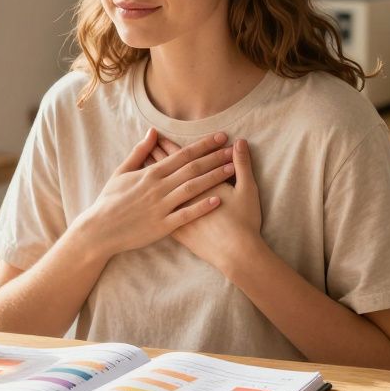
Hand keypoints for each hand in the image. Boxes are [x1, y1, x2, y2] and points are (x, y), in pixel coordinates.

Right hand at [75, 128, 234, 257]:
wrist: (99, 229)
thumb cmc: (110, 200)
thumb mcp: (121, 172)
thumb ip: (139, 152)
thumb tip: (153, 132)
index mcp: (150, 173)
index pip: (182, 155)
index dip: (203, 145)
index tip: (220, 137)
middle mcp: (158, 187)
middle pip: (192, 168)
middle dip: (214, 157)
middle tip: (233, 149)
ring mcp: (161, 206)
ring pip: (192, 188)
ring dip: (213, 177)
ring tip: (232, 169)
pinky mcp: (162, 226)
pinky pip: (186, 215)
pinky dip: (202, 207)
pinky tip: (218, 201)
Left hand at [150, 136, 263, 274]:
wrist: (235, 254)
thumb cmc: (244, 222)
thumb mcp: (247, 189)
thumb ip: (242, 164)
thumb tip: (240, 142)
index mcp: (199, 183)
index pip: (181, 160)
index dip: (171, 147)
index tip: (159, 136)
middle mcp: (184, 196)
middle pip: (165, 172)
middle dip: (156, 157)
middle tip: (145, 146)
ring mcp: (177, 215)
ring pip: (159, 191)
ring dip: (150, 177)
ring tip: (141, 166)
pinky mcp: (176, 230)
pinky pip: (159, 212)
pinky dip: (153, 201)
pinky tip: (146, 198)